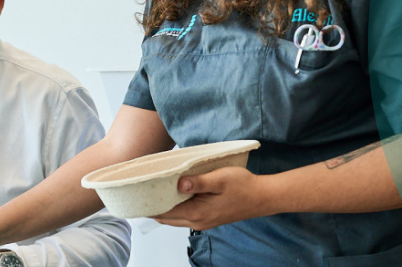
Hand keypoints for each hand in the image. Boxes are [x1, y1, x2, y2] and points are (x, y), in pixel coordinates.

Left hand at [152, 167, 278, 230]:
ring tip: (153, 190)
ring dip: (163, 206)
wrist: (263, 197)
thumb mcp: (220, 179)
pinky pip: (184, 215)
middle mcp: (197, 222)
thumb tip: (178, 183)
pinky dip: (174, 207)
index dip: (149, 203)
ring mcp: (202, 222)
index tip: (137, 192)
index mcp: (197, 213)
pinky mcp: (208, 218)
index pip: (164, 212)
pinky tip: (173, 194)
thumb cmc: (243, 186)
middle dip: (152, 206)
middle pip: (166, 217)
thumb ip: (198, 182)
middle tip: (141, 190)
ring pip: (174, 217)